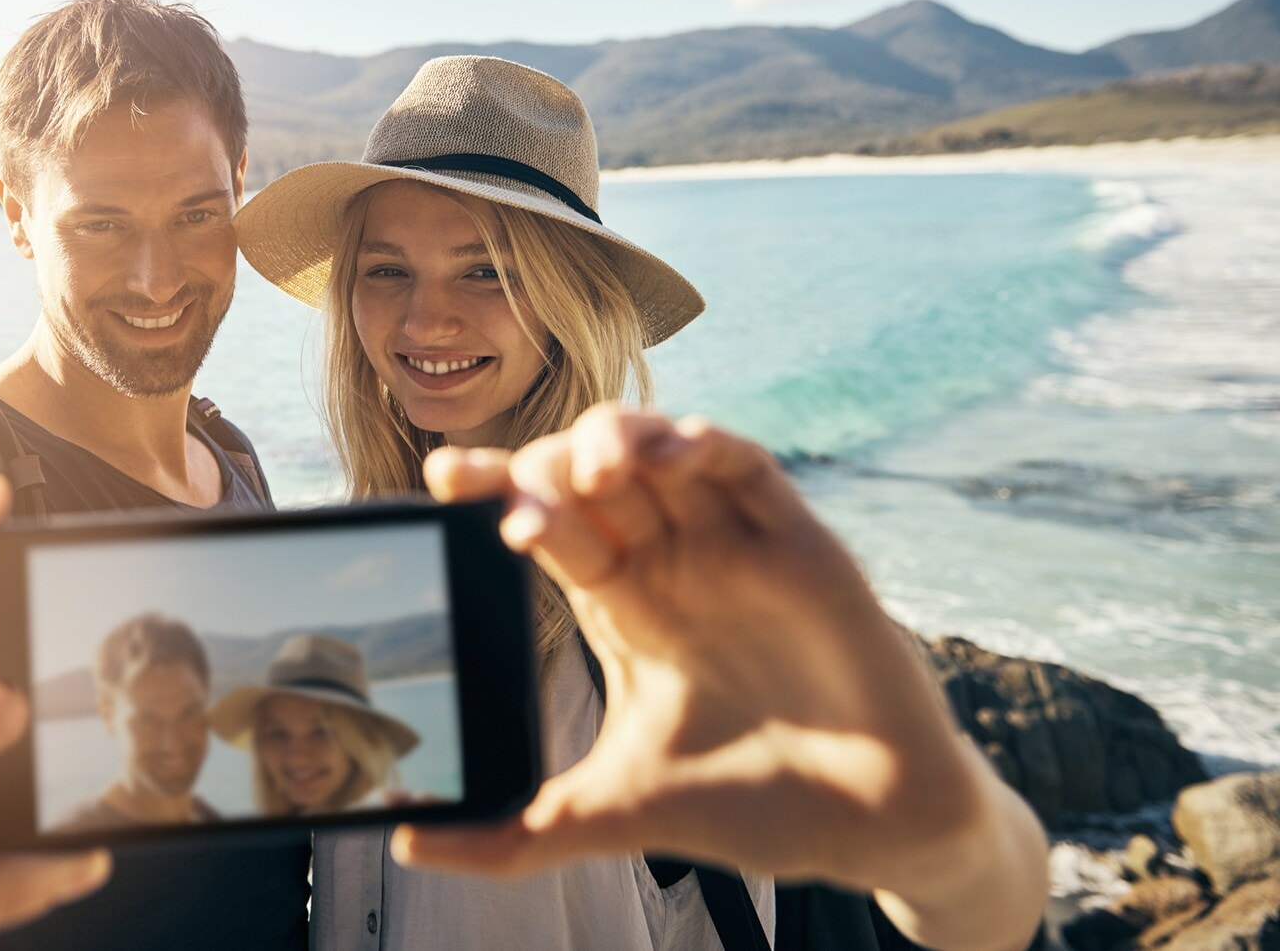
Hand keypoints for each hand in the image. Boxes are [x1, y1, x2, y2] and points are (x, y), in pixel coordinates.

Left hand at [395, 407, 1045, 950]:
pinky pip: (749, 467)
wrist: (874, 828)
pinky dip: (709, 445)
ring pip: (661, 449)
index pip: (546, 519)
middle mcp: (673, 561)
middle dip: (543, 464)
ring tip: (586, 469)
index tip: (442, 478)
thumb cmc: (753, 808)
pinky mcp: (800, 543)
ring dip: (617, 438)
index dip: (496, 487)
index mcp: (624, 604)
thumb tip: (409, 846)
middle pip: (590, 473)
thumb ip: (517, 836)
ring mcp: (734, 545)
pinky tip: (674, 452)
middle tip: (514, 499)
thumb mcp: (616, 813)